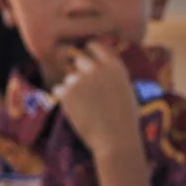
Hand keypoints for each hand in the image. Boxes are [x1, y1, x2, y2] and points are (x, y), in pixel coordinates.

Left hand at [54, 40, 145, 162]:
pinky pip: (60, 89)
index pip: (94, 45)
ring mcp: (80, 79)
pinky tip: (79, 111)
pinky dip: (65, 99)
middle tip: (86, 88)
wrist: (116, 140)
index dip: (90, 52)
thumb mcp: (125, 89)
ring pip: (69, 77)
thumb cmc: (124, 118)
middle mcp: (97, 68)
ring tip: (87, 107)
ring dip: (74, 88)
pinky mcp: (66, 92)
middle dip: (80, 70)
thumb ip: (110, 74)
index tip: (88, 59)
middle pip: (78, 59)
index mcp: (114, 66)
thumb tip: (96, 63)